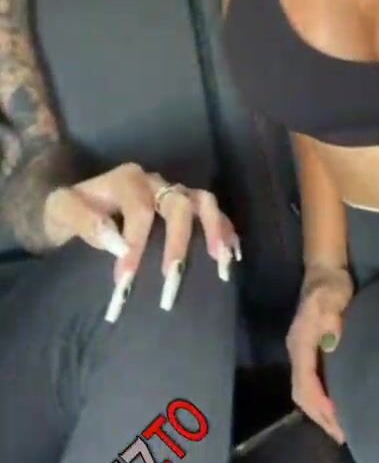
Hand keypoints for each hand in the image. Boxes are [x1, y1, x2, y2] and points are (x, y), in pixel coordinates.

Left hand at [42, 164, 240, 316]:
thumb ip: (86, 222)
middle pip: (178, 205)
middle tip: (173, 280)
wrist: (73, 207)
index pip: (140, 210)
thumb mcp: (63, 211)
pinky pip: (210, 213)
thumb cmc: (67, 210)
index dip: (136, 244)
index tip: (125, 282)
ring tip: (221, 263)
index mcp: (127, 180)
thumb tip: (118, 244)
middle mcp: (155, 182)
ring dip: (215, 232)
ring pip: (203, 203)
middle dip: (179, 244)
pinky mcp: (181, 206)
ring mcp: (171, 192)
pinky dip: (225, 230)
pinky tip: (232, 254)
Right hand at [286, 265, 353, 443]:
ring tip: (340, 429)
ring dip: (320, 412)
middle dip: (320, 416)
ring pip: (304, 391)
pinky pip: (310, 384)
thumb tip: (331, 344)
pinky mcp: (309, 352)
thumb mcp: (333, 297)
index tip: (339, 420)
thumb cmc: (331, 285)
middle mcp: (297, 352)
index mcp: (301, 343)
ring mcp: (301, 352)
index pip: (305, 382)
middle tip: (343, 435)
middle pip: (302, 394)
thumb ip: (331, 319)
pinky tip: (336, 408)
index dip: (321, 404)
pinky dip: (321, 401)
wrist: (324, 270)